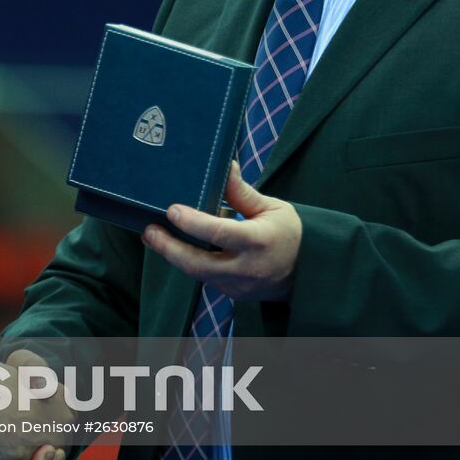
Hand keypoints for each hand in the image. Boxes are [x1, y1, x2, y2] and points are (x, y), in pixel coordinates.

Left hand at [142, 161, 301, 299]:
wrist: (310, 270)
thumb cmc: (290, 232)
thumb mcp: (272, 207)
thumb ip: (242, 192)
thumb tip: (225, 166)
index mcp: (259, 242)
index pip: (219, 233)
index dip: (193, 223)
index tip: (172, 210)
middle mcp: (248, 268)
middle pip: (199, 264)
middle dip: (169, 249)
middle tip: (149, 231)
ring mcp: (240, 286)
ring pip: (198, 273)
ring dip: (174, 256)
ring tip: (153, 236)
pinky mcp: (234, 294)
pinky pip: (207, 278)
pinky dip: (190, 262)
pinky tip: (175, 247)